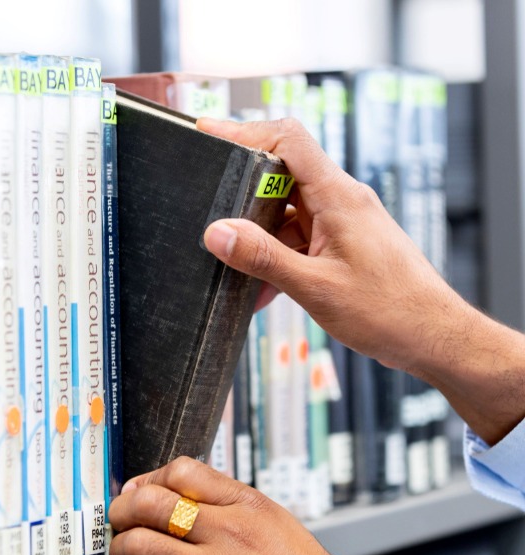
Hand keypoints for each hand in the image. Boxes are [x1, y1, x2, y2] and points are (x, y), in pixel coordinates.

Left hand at [108, 456, 363, 554]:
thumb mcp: (269, 514)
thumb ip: (225, 497)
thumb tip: (178, 490)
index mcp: (242, 503)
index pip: (181, 470)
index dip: (150, 477)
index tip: (141, 489)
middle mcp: (225, 532)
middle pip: (150, 503)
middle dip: (122, 509)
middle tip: (119, 518)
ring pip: (139, 547)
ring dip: (121, 550)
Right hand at [198, 117, 524, 444]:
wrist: (433, 336)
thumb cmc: (389, 310)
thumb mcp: (315, 287)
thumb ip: (263, 258)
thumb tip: (218, 233)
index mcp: (339, 197)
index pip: (288, 140)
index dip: (245, 132)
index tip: (209, 134)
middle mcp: (341, 201)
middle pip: (282, 175)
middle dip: (245, 197)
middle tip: (215, 215)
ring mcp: (343, 222)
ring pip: (288, 214)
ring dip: (262, 241)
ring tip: (242, 274)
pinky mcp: (344, 244)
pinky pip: (301, 239)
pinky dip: (280, 259)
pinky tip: (266, 290)